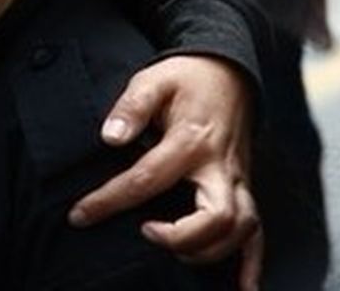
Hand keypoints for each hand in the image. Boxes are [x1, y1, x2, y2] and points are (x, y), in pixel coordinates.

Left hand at [69, 55, 262, 289]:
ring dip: (207, 250)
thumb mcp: (152, 79)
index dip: (109, 201)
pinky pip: (259, 232)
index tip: (80, 215)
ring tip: (171, 251)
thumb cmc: (184, 77)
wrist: (227, 70)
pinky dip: (252, 264)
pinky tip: (243, 289)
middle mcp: (220, 166)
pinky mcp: (245, 187)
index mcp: (191, 139)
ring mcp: (238, 179)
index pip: (147, 179)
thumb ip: (130, 107)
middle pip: (216, 216)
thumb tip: (109, 137)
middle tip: (144, 232)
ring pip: (241, 229)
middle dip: (180, 236)